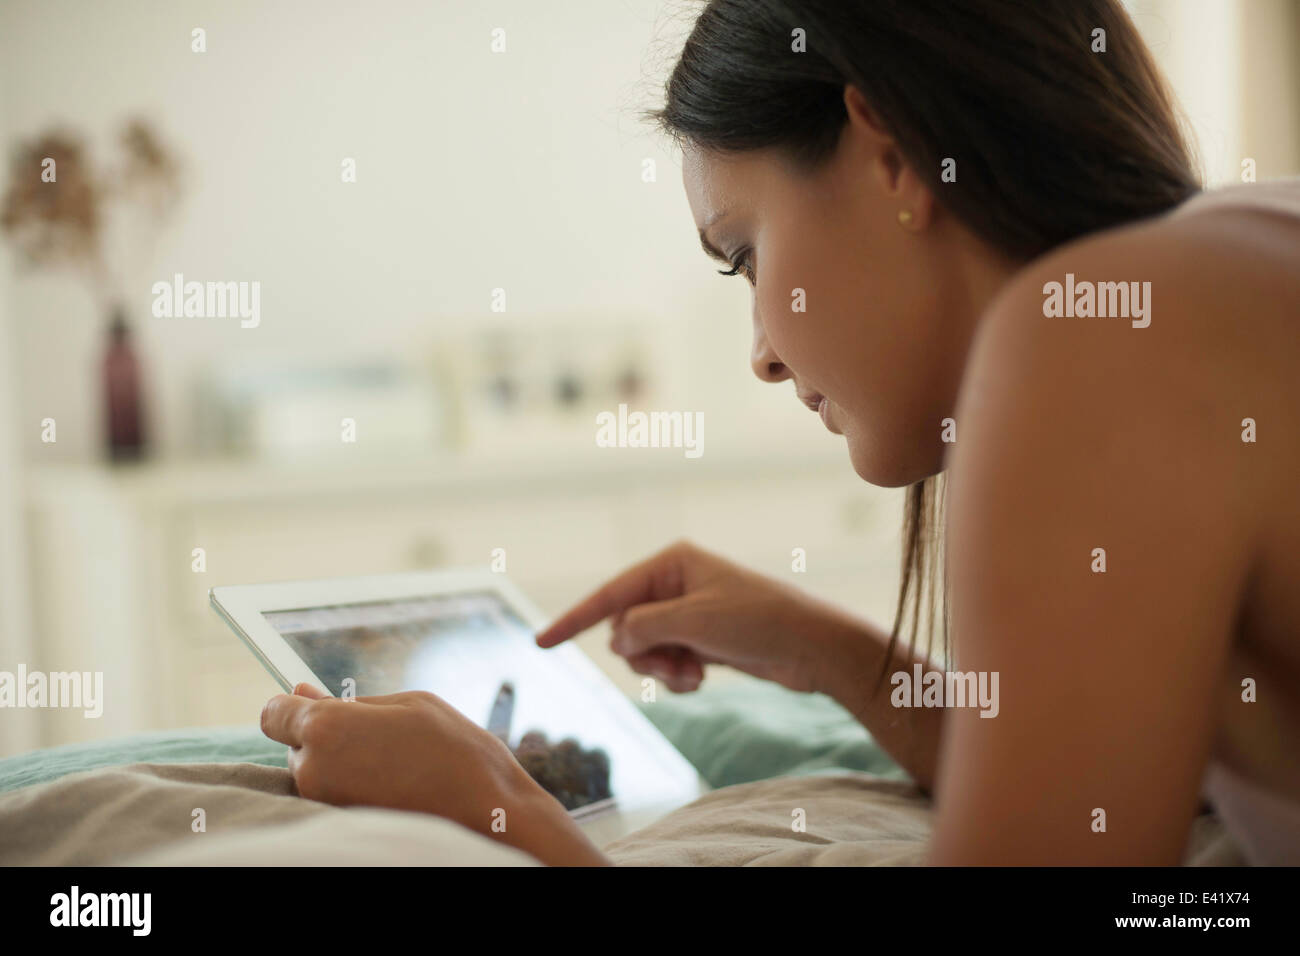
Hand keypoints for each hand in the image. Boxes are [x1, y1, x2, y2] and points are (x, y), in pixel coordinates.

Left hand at [260, 684, 608, 864]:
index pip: (272, 713)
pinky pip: (331, 795)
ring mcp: (324, 803)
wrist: (485, 811)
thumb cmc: (453, 749)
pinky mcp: (339, 823)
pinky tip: (390, 785)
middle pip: (296, 743)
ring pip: (313, 771)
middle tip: (379, 737)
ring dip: (339, 762)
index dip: (293, 706)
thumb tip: (300, 692)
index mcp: (326, 727)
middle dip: (325, 735)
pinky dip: (351, 787)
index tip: (315, 705)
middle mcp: (313, 769)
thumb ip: (349, 700)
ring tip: (392, 763)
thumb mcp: (407, 704)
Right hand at [536, 539, 870, 696]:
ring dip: (661, 670)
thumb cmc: (759, 621)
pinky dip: (677, 677)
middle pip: (624, 627)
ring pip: (644, 650)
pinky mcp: (699, 638)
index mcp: (671, 563)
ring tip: (692, 675)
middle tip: (673, 664)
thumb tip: (618, 638)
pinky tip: (702, 678)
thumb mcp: (693, 621)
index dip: (573, 620)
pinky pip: (666, 662)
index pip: (608, 595)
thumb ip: (643, 627)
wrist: (813, 647)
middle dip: (641, 654)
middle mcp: (674, 583)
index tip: (540, 643)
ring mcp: (686, 612)